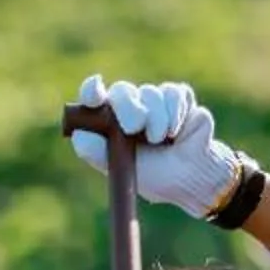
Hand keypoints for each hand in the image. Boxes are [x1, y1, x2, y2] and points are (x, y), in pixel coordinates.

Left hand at [70, 75, 245, 218]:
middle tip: (135, 128)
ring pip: (150, 92)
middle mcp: (131, 107)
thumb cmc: (155, 175)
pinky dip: (176, 112)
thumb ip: (97, 153)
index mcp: (112, 123)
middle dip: (129, 108)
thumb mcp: (121, 169)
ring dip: (157, 118)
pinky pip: (174, 92)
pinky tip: (178, 132)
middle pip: (122, 91)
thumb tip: (78, 135)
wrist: (191, 178)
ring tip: (162, 139)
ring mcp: (155, 100)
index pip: (94, 98)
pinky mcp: (179, 97)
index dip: (91, 91)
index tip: (95, 91)